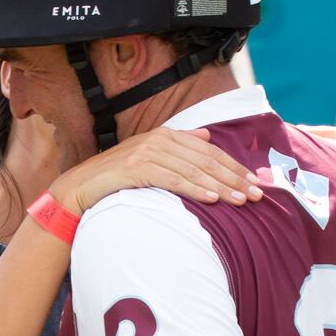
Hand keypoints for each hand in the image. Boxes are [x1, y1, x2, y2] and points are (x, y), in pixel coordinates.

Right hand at [53, 127, 262, 217]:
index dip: (234, 167)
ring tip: (240, 200)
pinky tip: (211, 199)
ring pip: (193, 171)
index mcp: (167, 136)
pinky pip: (172, 179)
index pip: (209, 152)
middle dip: (234, 178)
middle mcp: (160, 139)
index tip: (254, 183)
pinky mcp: (136, 168)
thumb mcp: (150, 158)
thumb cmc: (117, 178)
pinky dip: (193, 189)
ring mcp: (147, 152)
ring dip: (219, 187)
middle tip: (256, 195)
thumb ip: (179, 146)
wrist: (79, 187)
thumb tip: (207, 137)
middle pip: (206, 160)